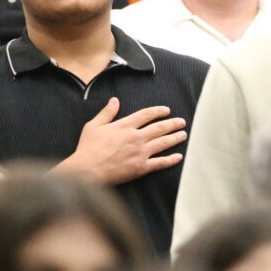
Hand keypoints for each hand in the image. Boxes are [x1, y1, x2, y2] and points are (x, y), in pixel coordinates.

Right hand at [55, 97, 187, 185]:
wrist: (87, 170)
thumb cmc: (88, 148)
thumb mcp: (94, 125)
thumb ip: (107, 112)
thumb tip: (114, 100)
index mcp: (124, 126)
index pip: (146, 115)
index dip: (158, 111)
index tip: (166, 110)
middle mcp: (136, 137)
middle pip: (159, 128)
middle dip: (172, 124)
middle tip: (181, 122)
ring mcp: (140, 152)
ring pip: (163, 143)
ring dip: (175, 138)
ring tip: (183, 134)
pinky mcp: (141, 167)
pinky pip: (160, 163)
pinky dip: (171, 160)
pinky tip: (178, 157)